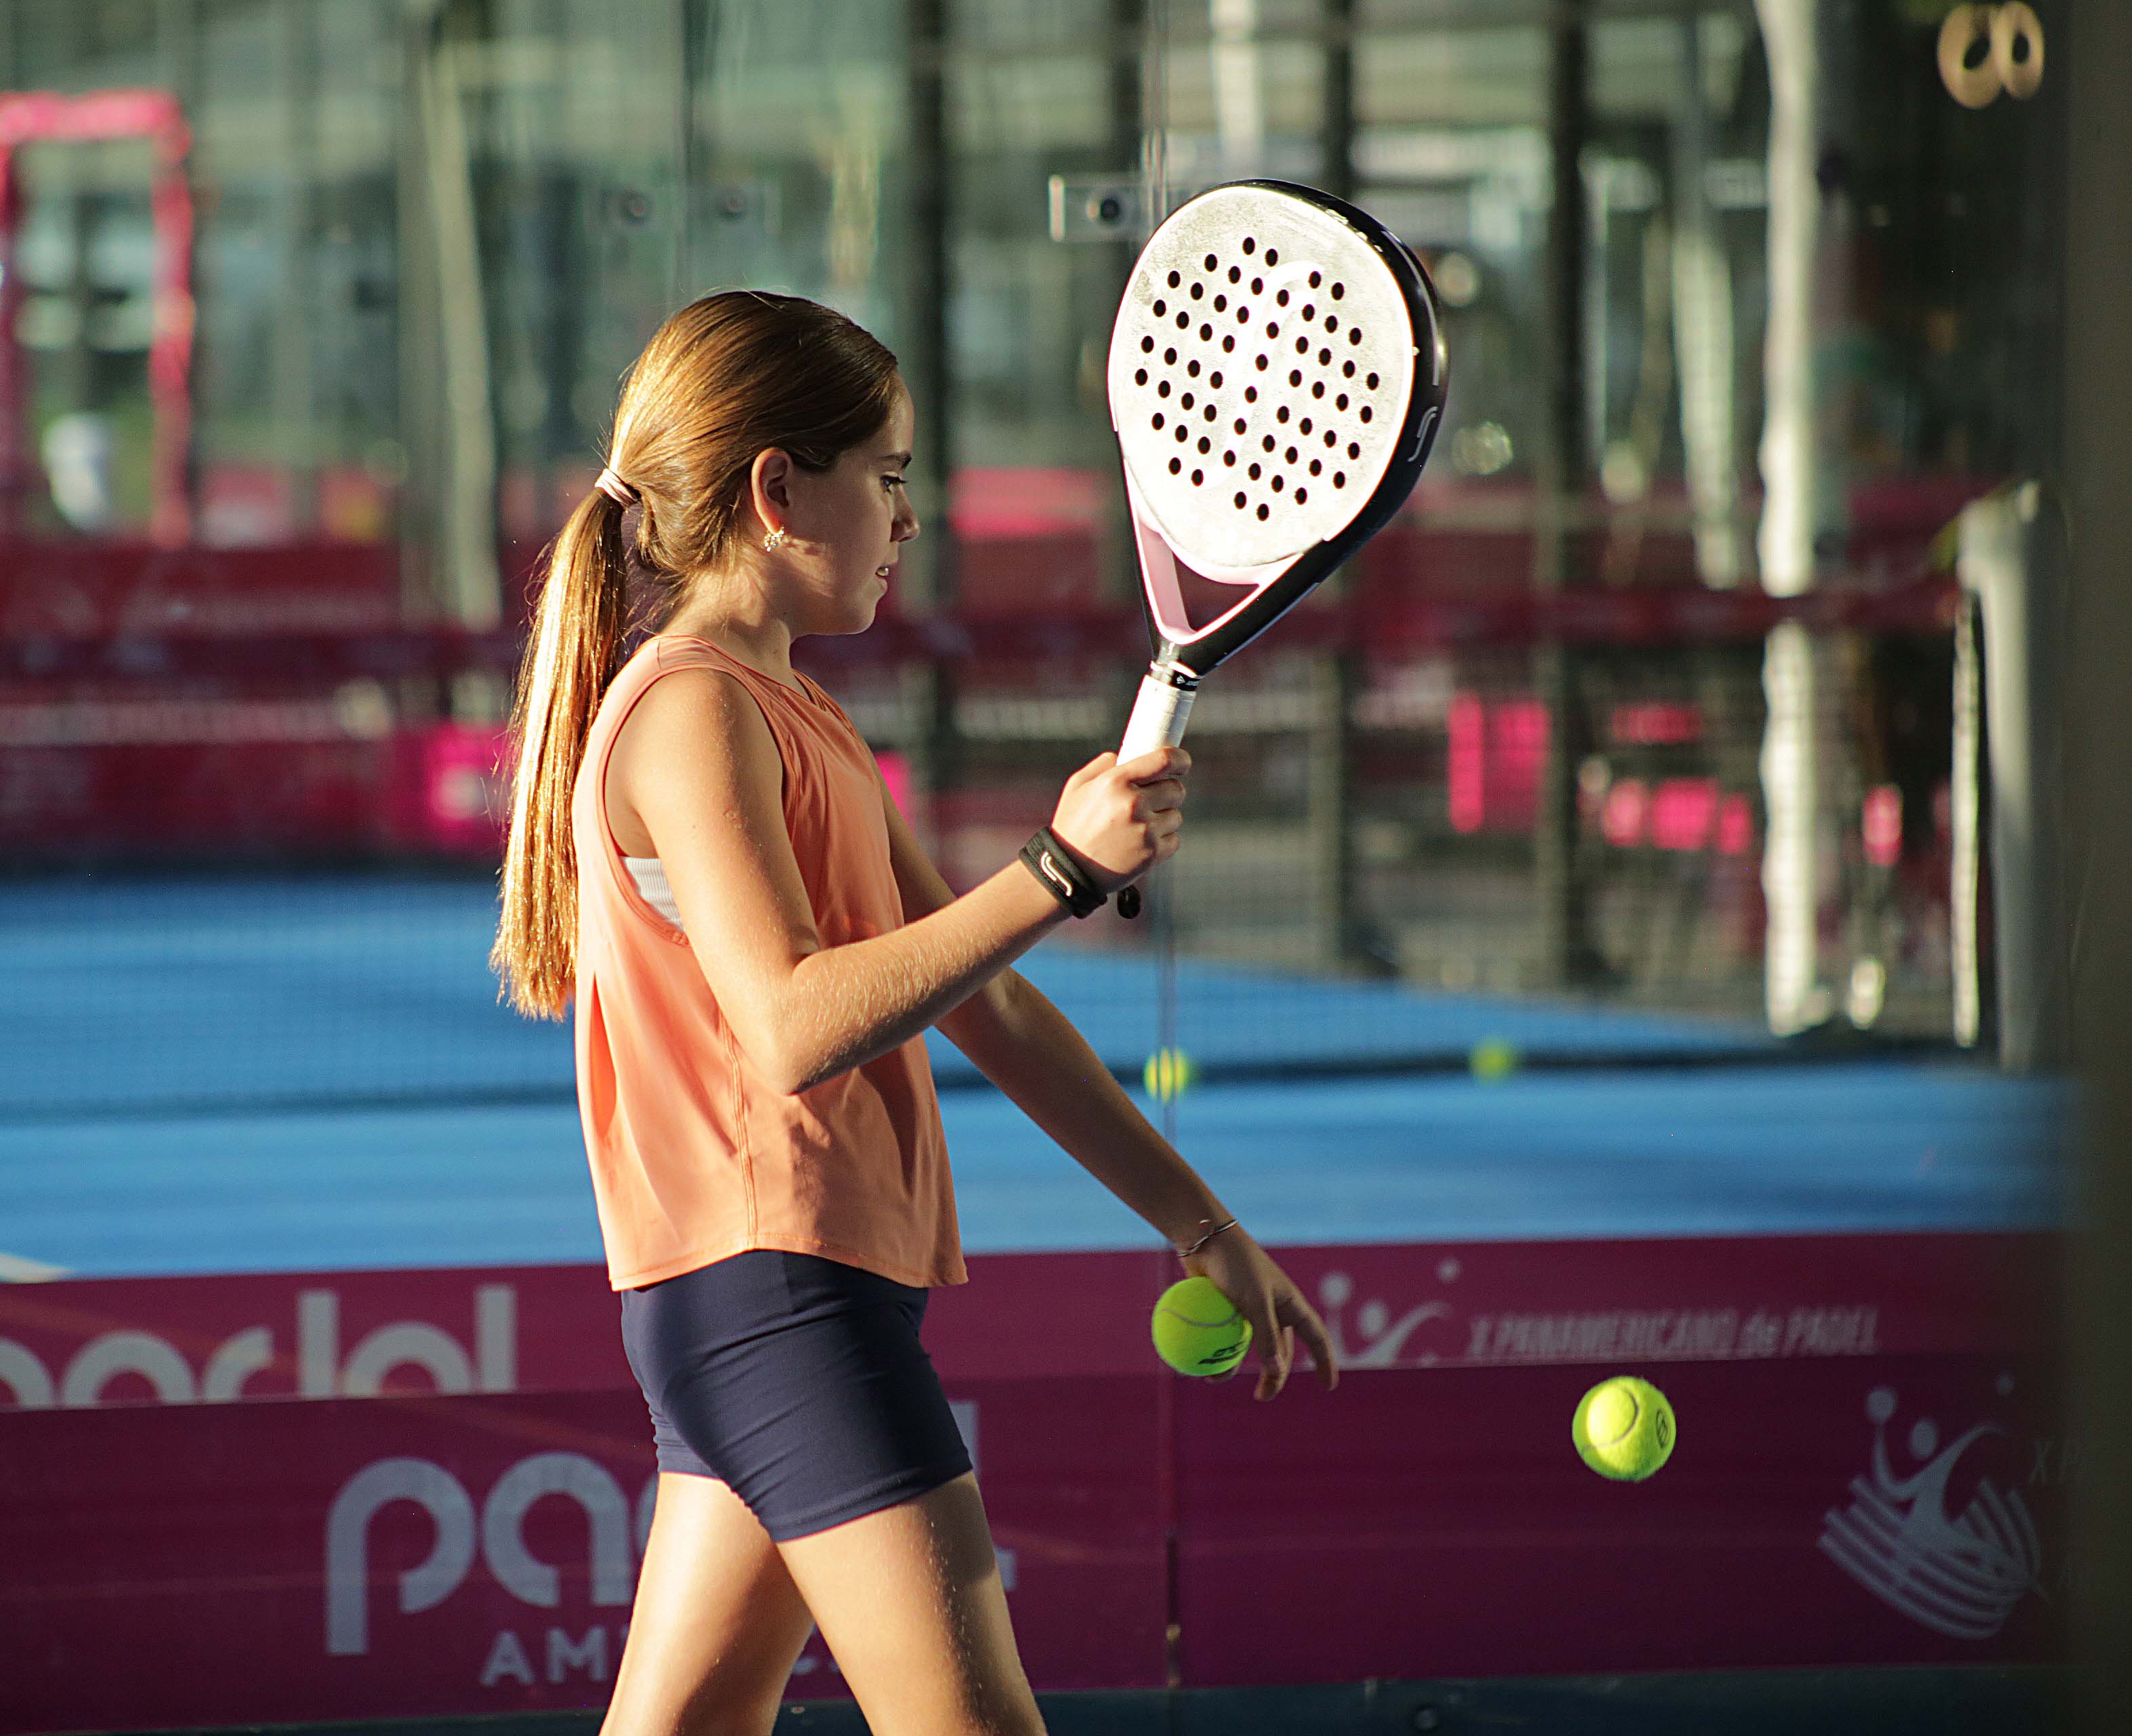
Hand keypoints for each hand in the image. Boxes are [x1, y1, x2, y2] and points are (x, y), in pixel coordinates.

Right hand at [1048, 747, 1189, 895]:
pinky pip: (1174, 839)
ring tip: (1140, 826)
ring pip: (1176, 816)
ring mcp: (1145, 830)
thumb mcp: (1077, 787)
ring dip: (1164, 819)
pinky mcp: (1152, 853)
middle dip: (1168, 792)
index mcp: (1115, 782)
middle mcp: (1133, 803)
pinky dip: (1163, 841)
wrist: (1070, 871)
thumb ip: (1102, 765)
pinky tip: (1142, 843)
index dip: (1180, 759)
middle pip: (1176, 789)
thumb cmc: (1072, 826)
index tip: (1182, 763)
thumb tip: (1123, 756)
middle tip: (1153, 800)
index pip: (1163, 760)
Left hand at [1184, 1224, 1337, 1401]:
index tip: (1328, 1386)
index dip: (1324, 1360)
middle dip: (1274, 1376)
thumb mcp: (1254, 1299)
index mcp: (1289, 1303)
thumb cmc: (1235, 1264)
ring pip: (1248, 1347)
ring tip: (1216, 1379)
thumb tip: (1277, 1373)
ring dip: (1235, 1365)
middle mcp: (1271, 1308)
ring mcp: (1246, 1310)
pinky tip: (1200, 1363)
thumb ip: (1266, 1335)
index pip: (1314, 1336)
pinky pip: (1224, 1338)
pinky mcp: (1224, 1309)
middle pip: (1279, 1351)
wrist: (1202, 1238)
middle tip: (1261, 1397)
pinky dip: (1215, 1351)